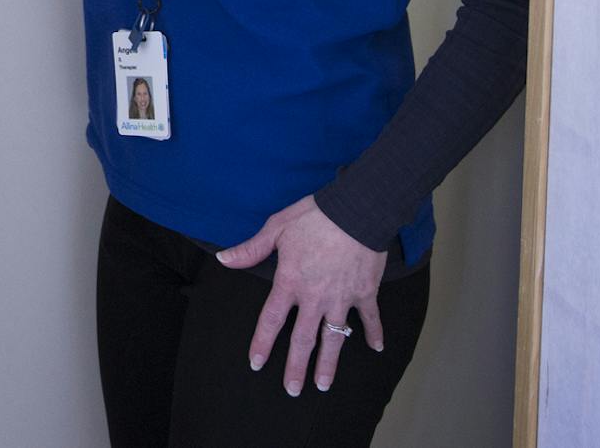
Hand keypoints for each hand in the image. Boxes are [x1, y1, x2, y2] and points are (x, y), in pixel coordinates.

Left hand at [215, 194, 384, 396]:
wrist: (357, 210)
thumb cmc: (314, 216)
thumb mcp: (276, 227)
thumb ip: (251, 249)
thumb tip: (223, 259)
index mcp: (290, 282)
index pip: (271, 320)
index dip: (262, 343)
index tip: (256, 363)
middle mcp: (315, 297)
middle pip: (302, 339)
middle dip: (296, 367)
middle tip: (292, 390)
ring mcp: (342, 298)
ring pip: (334, 338)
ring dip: (329, 363)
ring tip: (323, 385)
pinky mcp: (366, 292)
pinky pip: (370, 318)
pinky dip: (374, 333)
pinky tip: (376, 348)